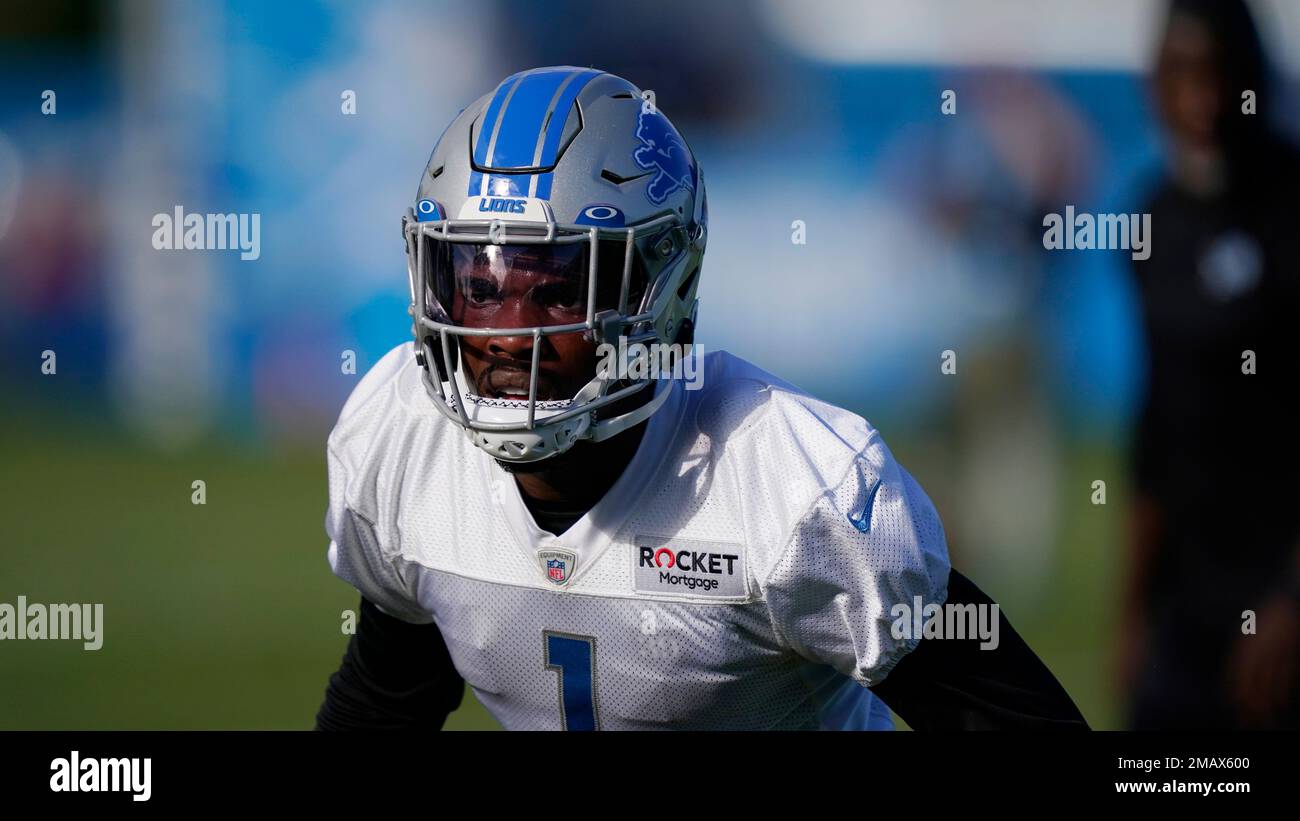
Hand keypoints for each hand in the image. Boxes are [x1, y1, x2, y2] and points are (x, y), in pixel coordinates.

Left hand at [1226, 593, 1299, 727]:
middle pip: (1252, 680)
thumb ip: (1244, 651)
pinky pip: (1286, 677)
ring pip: (1270, 682)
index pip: (1237, 670)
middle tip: (1247, 716)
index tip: (1234, 702)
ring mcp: (1277, 652)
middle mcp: (1259, 649)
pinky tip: (1280, 702)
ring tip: (1263, 715)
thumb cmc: (1268, 618)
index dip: (1235, 688)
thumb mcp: (1249, 632)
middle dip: (1249, 700)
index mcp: (1246, 642)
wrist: (1289, 602)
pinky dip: (1283, 691)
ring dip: (1266, 701)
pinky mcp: (1291, 654)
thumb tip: (1238, 674)